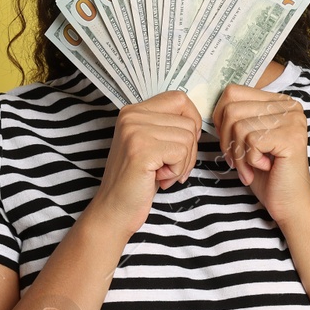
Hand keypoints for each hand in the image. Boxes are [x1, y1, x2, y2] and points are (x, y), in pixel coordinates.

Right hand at [86, 90, 201, 236]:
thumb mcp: (151, 144)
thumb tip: (196, 121)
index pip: (179, 99)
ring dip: (182, 163)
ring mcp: (135, 131)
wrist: (114, 210)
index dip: (191, 122)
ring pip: (188, 138)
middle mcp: (132, 116)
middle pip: (188, 122)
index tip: (182, 145)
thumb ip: (167, 126)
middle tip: (169, 168)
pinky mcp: (142, 149)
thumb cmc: (137, 181)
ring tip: (162, 174)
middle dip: (188, 150)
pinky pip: (182, 153)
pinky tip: (159, 179)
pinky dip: (177, 171)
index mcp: (133, 111)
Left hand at [211, 83, 309, 226]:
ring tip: (252, 167)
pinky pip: (251, 141)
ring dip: (238, 154)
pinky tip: (264, 168)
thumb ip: (236, 119)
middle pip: (231, 109)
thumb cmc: (268, 176)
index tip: (231, 143)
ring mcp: (292, 120)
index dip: (221, 120)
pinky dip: (249, 160)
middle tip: (239, 160)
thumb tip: (213, 109)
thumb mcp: (247, 140)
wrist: (290, 205)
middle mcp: (289, 106)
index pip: (233, 93)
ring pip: (238, 126)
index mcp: (278, 102)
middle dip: (227, 140)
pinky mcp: (291, 137)